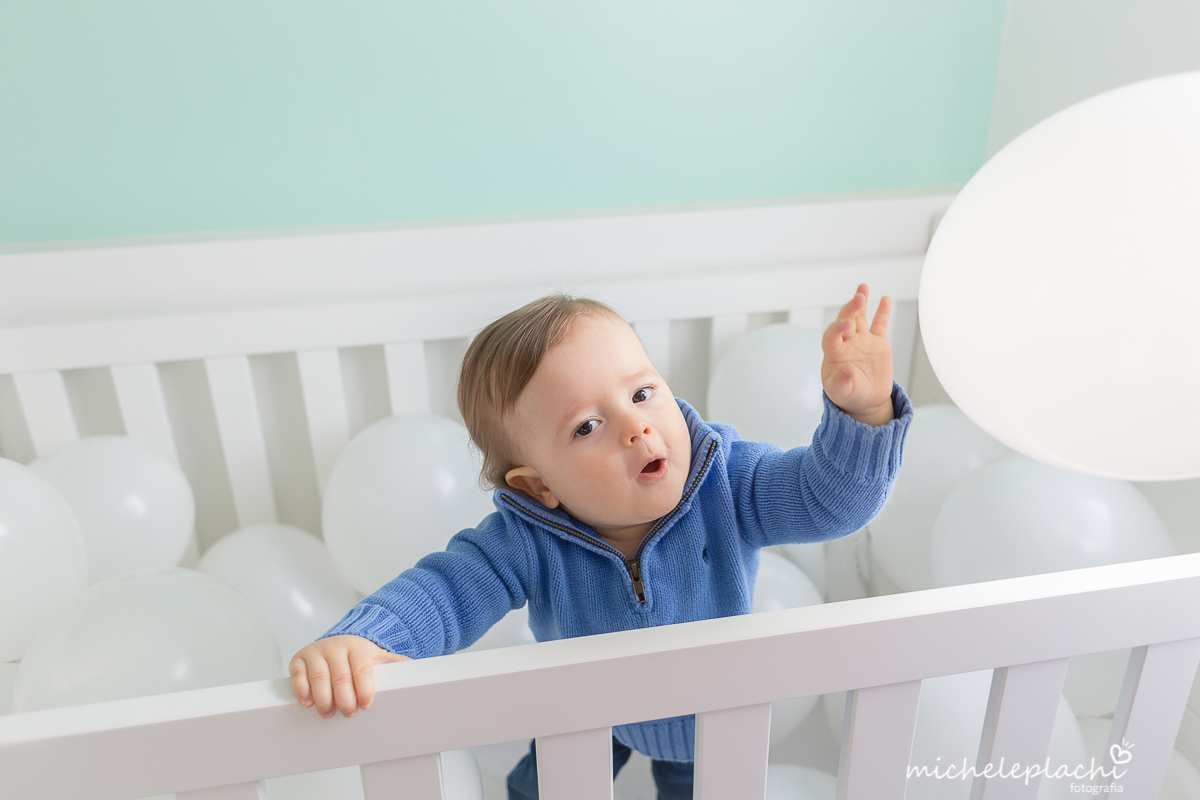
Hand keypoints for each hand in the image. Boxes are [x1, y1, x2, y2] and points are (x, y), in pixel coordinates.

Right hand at [290, 634, 410, 718]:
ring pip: (319, 677)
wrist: (338, 641)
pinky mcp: (299, 659)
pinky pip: (298, 674)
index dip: (364, 688)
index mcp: (357, 647)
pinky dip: (302, 690)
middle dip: (344, 698)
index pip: (362, 669)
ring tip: (329, 713)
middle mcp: (336, 647)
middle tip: (348, 713)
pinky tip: (308, 703)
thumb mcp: (378, 657)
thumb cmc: (358, 655)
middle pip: (340, 676)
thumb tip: (417, 670)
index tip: (366, 704)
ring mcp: (316, 652)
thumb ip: (396, 664)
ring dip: (324, 698)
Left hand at [820, 284, 894, 424]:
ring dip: (861, 302)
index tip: (846, 323)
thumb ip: (841, 382)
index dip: (837, 328)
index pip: (831, 335)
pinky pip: (880, 324)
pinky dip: (882, 311)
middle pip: (846, 320)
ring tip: (863, 288)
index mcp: (833, 353)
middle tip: (859, 297)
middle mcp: (846, 342)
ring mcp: (862, 340)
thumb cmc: (848, 395)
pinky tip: (884, 298)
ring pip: (860, 317)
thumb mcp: (841, 393)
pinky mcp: (878, 343)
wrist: (865, 400)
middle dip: (851, 308)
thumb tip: (846, 370)